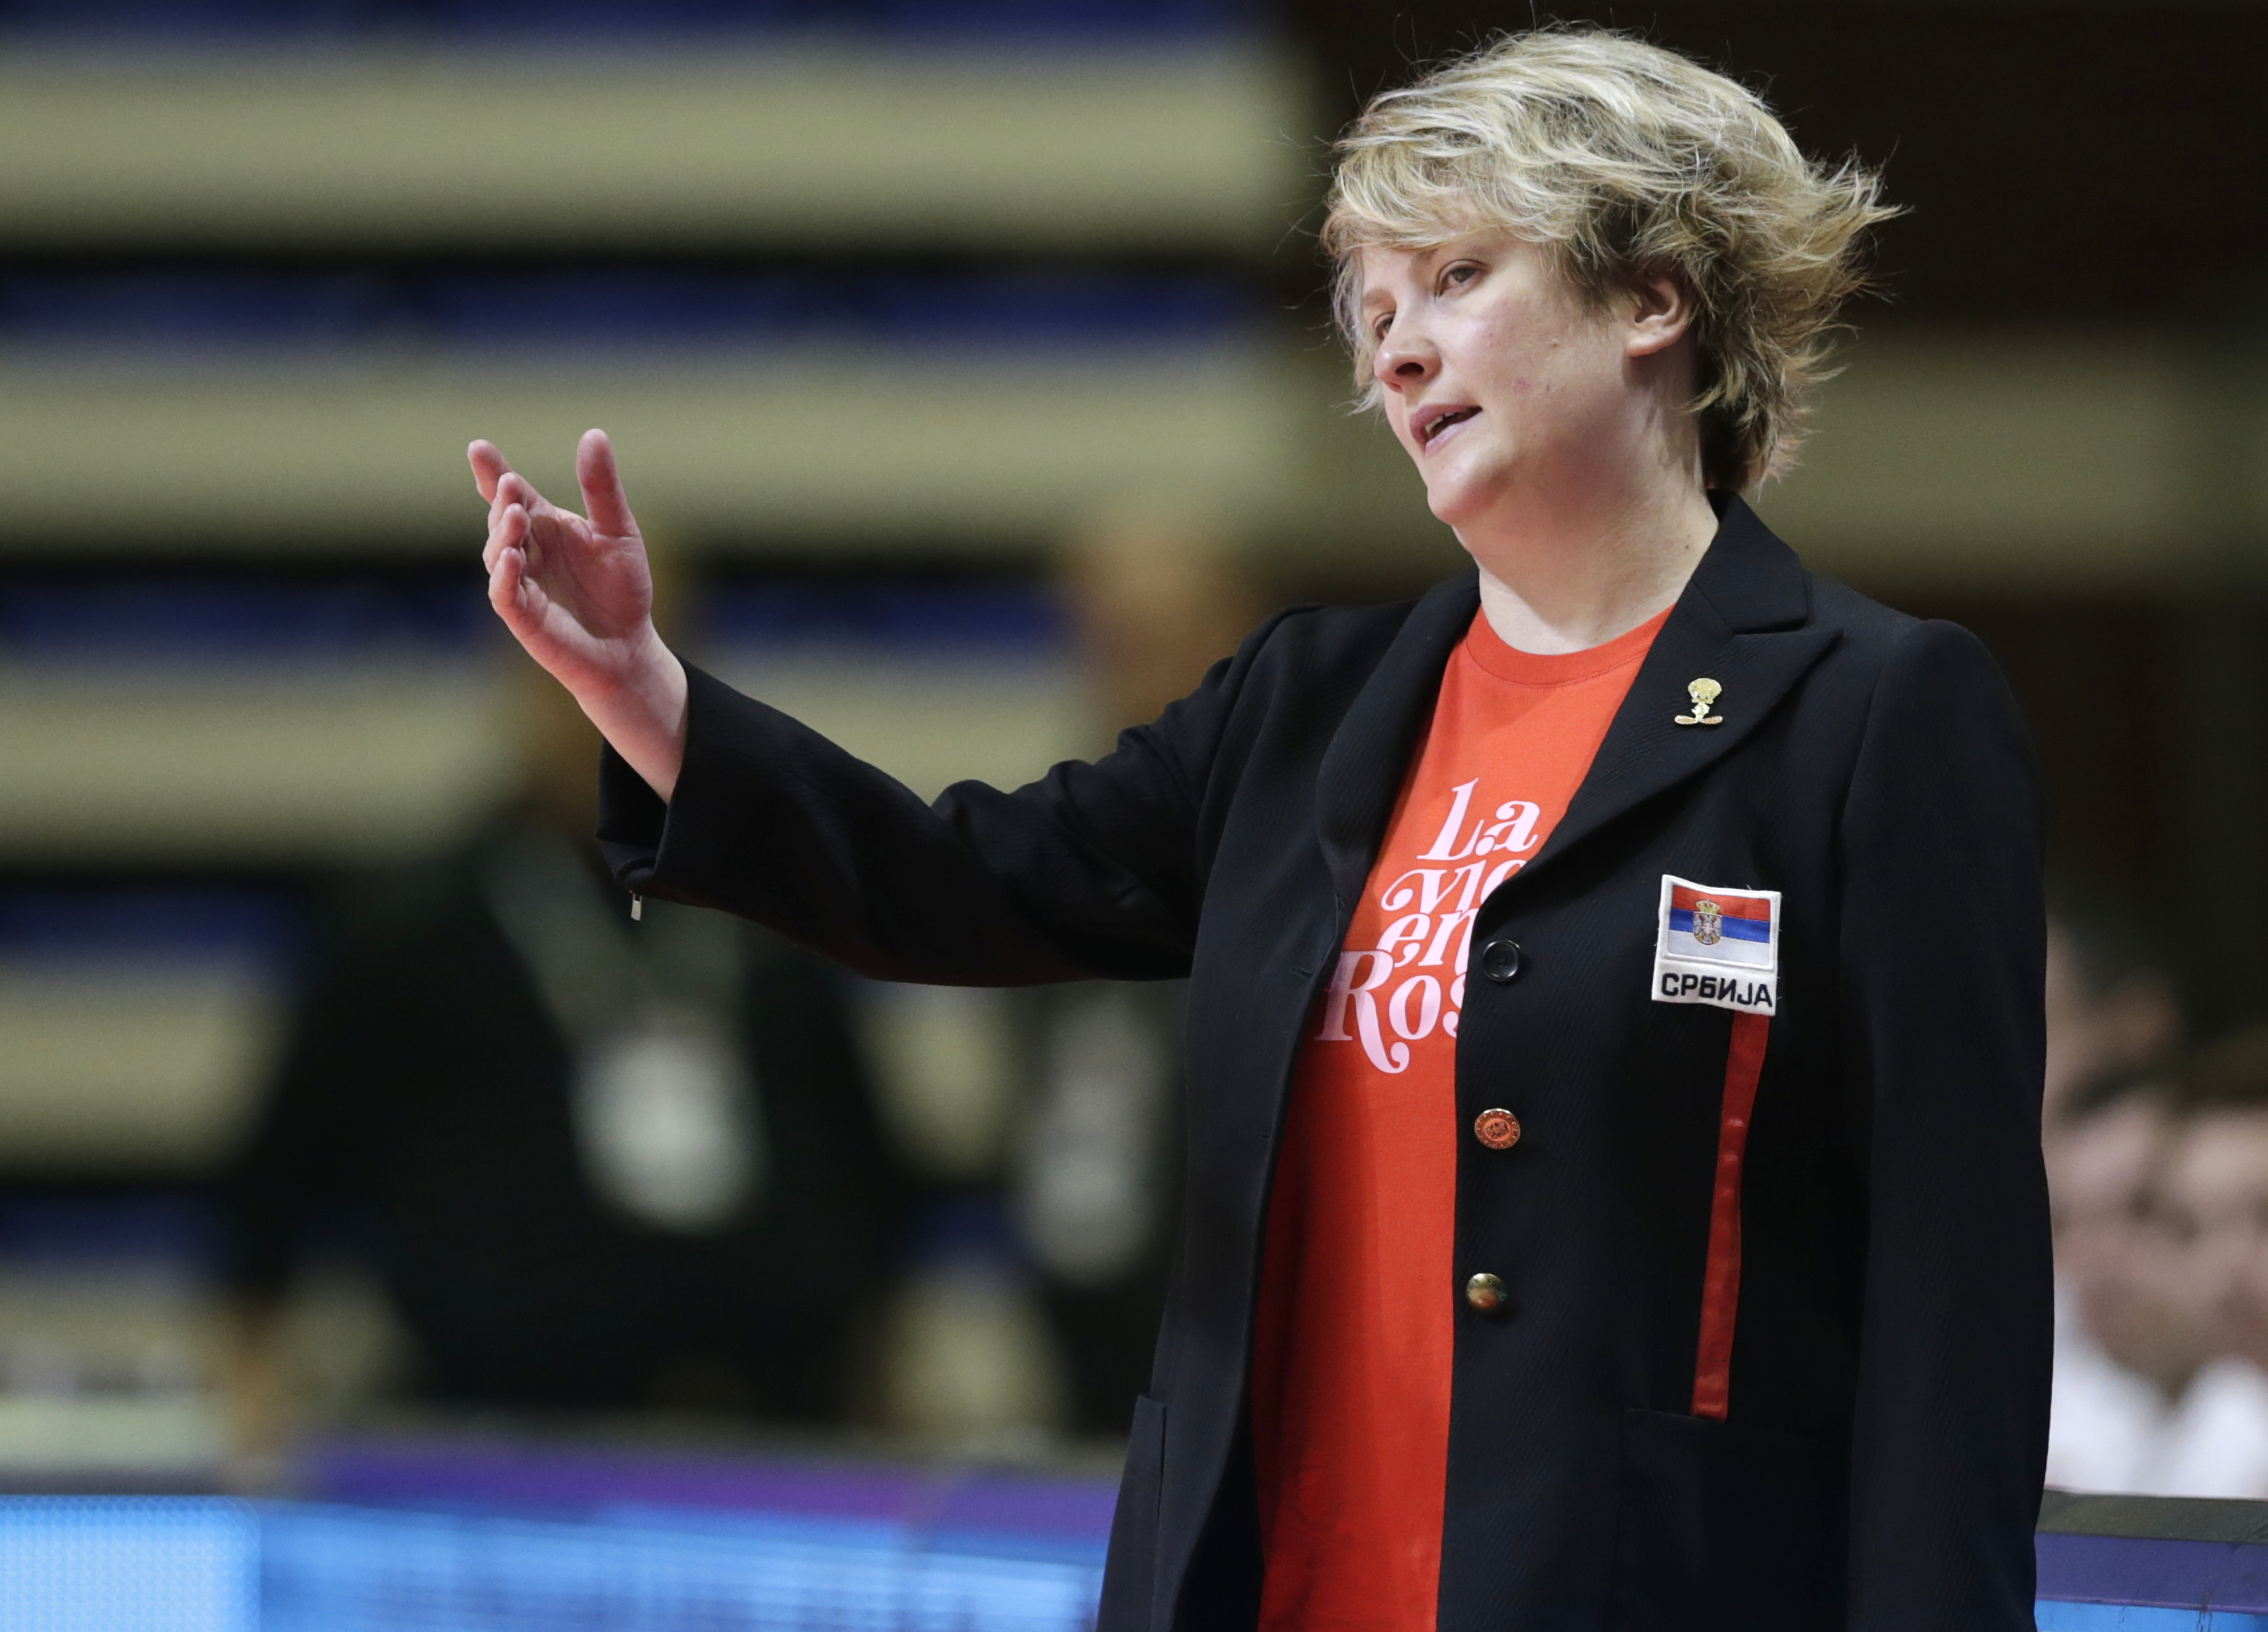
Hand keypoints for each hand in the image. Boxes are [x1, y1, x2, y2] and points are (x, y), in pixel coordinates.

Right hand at [472, 429, 687, 798]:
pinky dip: (504, 576)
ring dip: (502, 533)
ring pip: (496, 553)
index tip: (478, 448)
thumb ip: (602, 488)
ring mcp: (519, 583)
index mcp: (544, 525)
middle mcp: (525, 550)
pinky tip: (512, 558)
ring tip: (515, 514)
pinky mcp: (522, 617)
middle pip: (502, 519)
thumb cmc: (622, 588)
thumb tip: (593, 434)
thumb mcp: (618, 531)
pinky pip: (504, 594)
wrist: (630, 646)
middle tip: (511, 484)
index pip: (511, 493)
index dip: (491, 472)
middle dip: (502, 501)